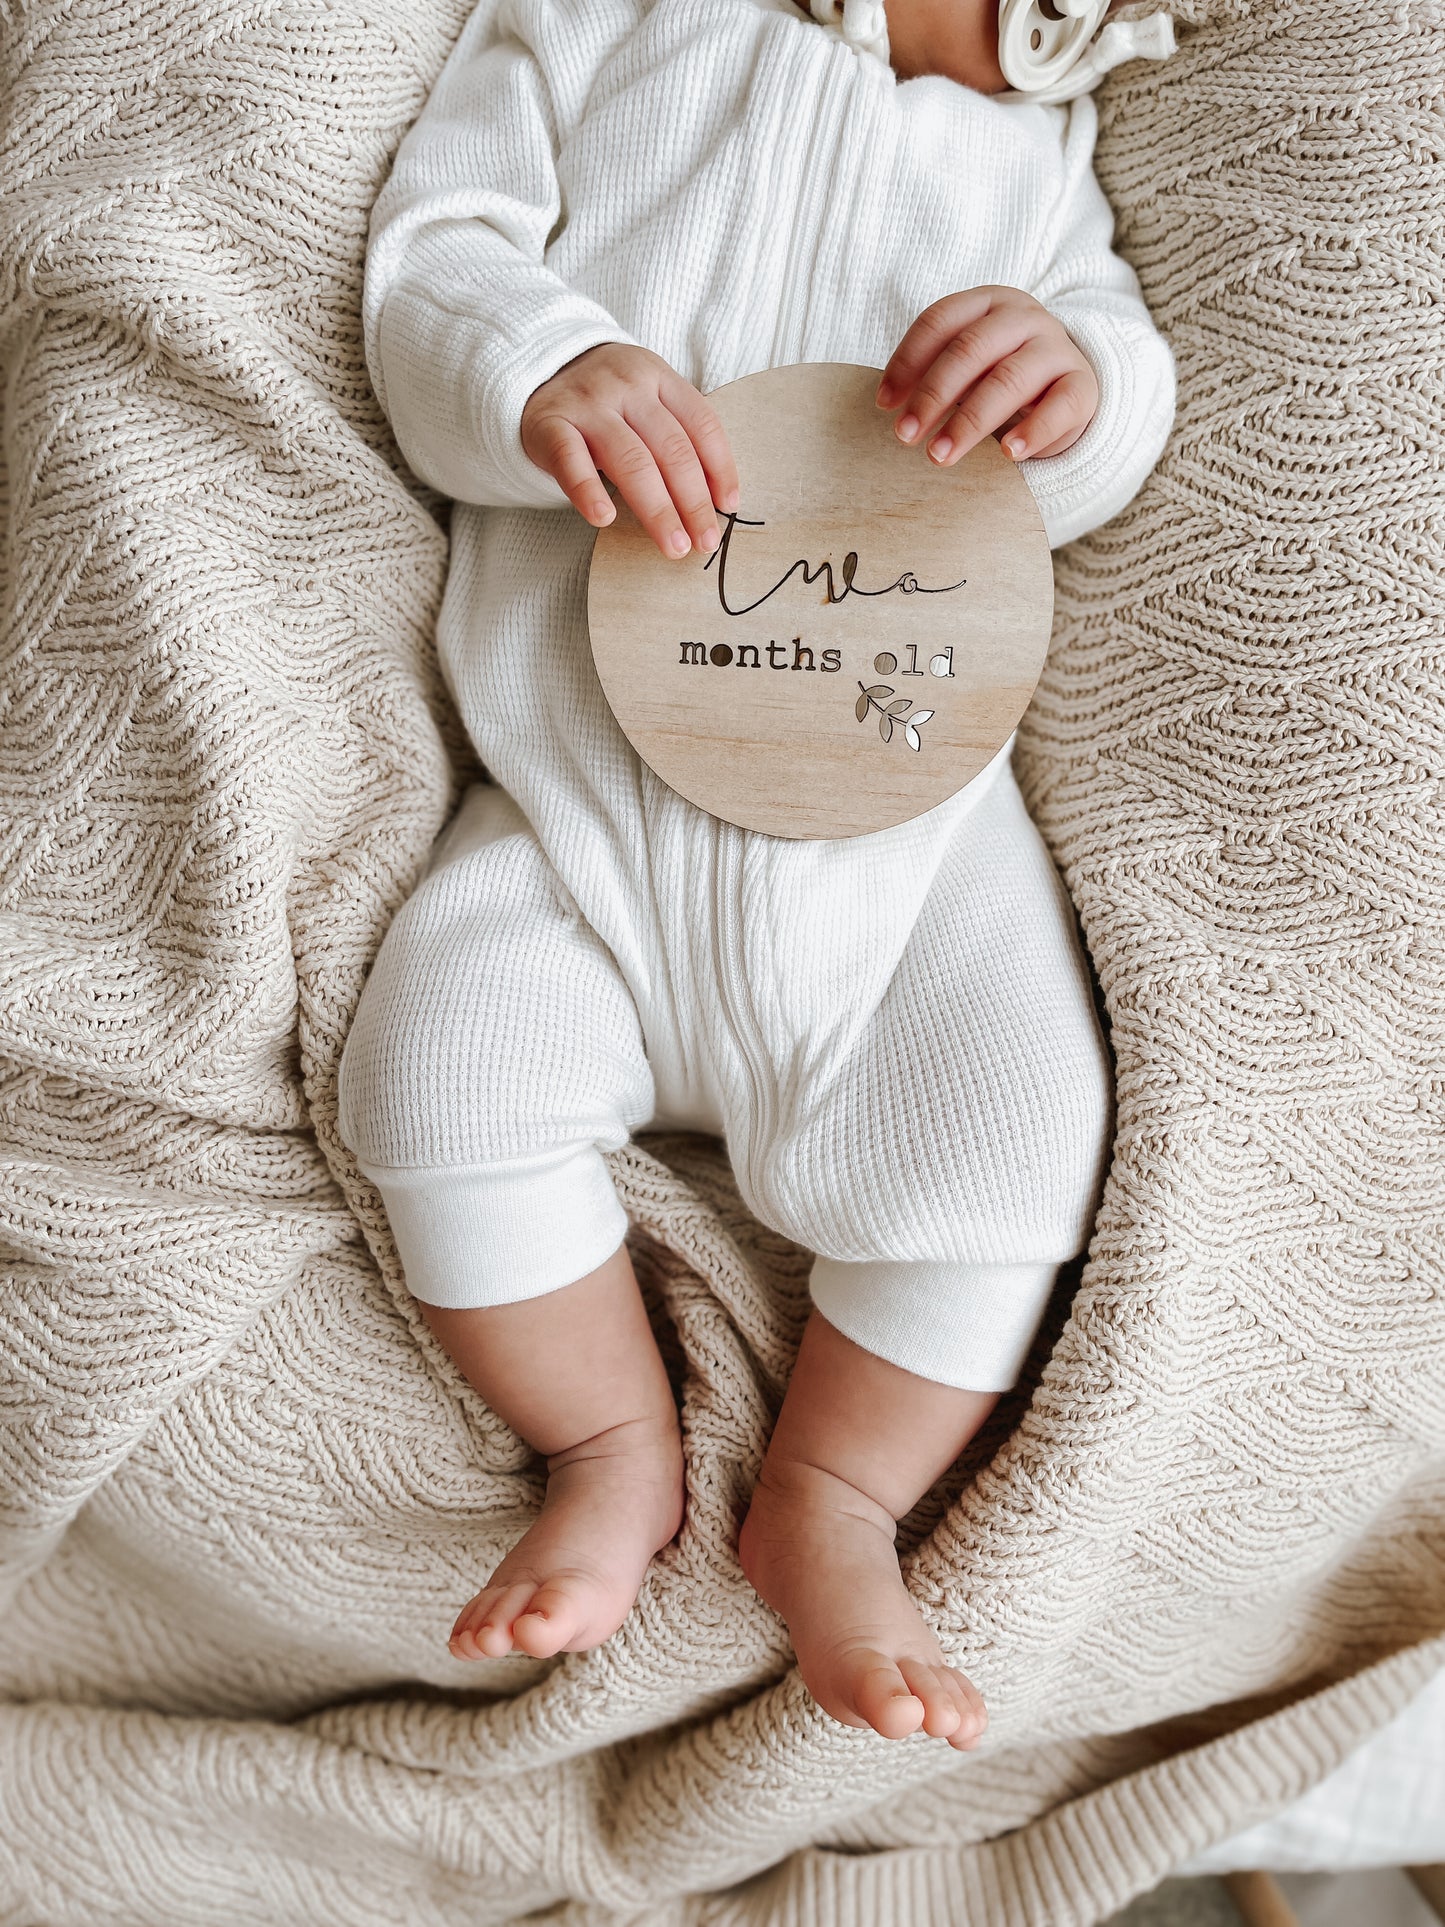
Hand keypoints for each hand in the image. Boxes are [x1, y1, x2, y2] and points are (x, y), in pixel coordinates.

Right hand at [521, 343, 739, 558]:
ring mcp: (588, 404)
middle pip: (671, 449)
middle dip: (694, 502)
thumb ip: (676, 434)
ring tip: (674, 545)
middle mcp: (627, 387)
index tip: (728, 507)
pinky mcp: (550, 424)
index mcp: (659, 378)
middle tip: (706, 542)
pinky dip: (587, 491)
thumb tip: (715, 499)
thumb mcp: (646, 399)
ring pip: (631, 460)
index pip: (701, 424)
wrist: (540, 367)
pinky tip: (603, 519)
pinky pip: (571, 461)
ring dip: (657, 510)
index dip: (720, 468)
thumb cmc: (607, 400)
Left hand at [876, 287, 1098, 465]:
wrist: (1066, 387)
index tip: (884, 405)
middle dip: (933, 395)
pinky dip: (1033, 430)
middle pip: (971, 349)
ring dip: (970, 422)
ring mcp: (1056, 349)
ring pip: (1010, 380)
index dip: (907, 361)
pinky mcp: (1083, 385)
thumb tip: (889, 404)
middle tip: (904, 437)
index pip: (940, 321)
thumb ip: (932, 374)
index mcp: (988, 303)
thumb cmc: (1000, 375)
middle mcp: (1024, 318)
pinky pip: (1060, 406)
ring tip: (941, 456)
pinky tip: (1008, 454)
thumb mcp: (967, 366)